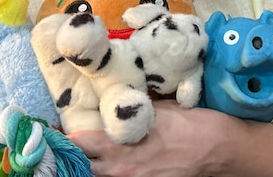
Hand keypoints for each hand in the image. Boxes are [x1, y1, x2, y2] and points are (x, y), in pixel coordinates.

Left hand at [68, 101, 224, 176]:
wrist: (218, 149)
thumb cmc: (189, 124)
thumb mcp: (156, 108)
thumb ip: (129, 111)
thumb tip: (113, 102)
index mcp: (118, 144)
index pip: (76, 143)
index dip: (63, 136)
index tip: (54, 129)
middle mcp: (119, 168)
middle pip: (80, 166)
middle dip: (72, 155)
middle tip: (66, 144)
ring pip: (97, 176)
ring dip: (90, 166)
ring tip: (87, 155)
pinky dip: (109, 173)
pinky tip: (111, 164)